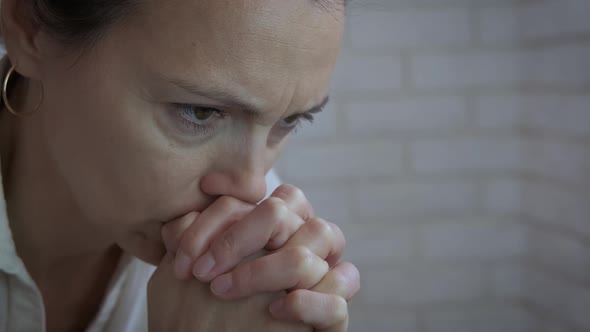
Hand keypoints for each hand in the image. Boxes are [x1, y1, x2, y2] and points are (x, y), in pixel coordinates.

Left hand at [162, 184, 359, 330]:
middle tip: (202, 271)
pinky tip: (275, 310)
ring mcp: (324, 282)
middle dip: (236, 239)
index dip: (220, 219)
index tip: (186, 253)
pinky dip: (305, 303)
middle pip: (285, 213)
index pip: (260, 201)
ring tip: (221, 291)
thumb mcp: (193, 271)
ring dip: (262, 270)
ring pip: (310, 253)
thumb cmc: (204, 315)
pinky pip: (337, 304)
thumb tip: (197, 198)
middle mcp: (305, 247)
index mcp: (279, 230)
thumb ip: (194, 236)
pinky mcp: (334, 321)